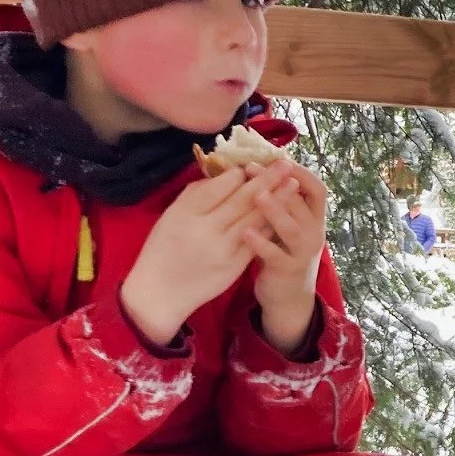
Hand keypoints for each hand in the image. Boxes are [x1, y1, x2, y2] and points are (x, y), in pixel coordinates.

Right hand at [122, 166, 279, 346]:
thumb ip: (196, 194)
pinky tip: (285, 213)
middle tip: (284, 163)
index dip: (238, 175)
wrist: (161, 292)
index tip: (252, 163)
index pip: (218, 187)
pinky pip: (258, 241)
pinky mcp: (235, 266)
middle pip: (241, 200)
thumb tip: (224, 174)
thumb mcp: (170, 215)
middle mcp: (207, 230)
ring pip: (255, 219)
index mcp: (187, 213)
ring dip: (278, 199)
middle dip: (267, 179)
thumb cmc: (163, 248)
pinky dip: (271, 224)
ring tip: (293, 182)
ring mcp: (224, 249)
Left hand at [242, 159, 327, 355]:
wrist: (290, 296)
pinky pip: (275, 255)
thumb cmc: (284, 252)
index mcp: (314, 218)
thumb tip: (259, 167)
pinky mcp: (287, 270)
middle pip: (302, 203)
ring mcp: (303, 253)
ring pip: (293, 229)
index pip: (317, 189)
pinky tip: (245, 232)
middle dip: (278, 183)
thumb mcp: (287, 225)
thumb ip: (280, 202)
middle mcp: (314, 233)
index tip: (279, 158)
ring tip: (256, 196)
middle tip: (253, 168)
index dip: (301, 172)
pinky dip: (261, 243)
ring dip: (275, 210)